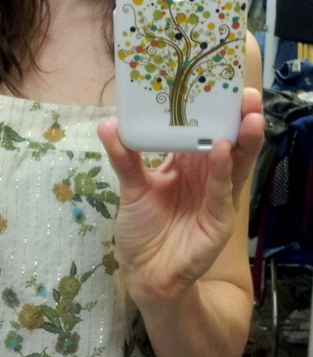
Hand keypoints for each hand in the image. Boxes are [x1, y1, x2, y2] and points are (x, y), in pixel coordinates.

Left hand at [97, 87, 263, 305]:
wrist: (145, 274)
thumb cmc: (142, 229)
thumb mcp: (131, 188)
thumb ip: (124, 158)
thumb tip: (108, 124)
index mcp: (185, 163)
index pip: (201, 130)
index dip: (209, 109)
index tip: (214, 83)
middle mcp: (205, 175)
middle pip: (226, 140)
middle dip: (236, 117)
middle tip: (244, 93)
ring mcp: (215, 196)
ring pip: (234, 162)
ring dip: (243, 138)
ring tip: (249, 114)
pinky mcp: (218, 219)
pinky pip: (223, 191)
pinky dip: (225, 170)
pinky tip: (225, 150)